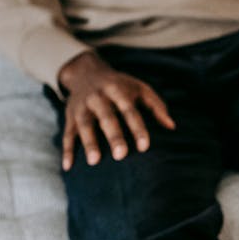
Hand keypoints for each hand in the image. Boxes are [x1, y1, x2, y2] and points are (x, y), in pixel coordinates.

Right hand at [56, 51, 174, 170]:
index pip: (129, 110)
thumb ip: (156, 106)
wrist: (86, 72)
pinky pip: (67, 134)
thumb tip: (171, 126)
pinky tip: (68, 166)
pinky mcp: (70, 116)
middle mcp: (98, 97)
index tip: (144, 147)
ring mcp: (82, 107)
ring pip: (84, 125)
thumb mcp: (140, 89)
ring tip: (94, 162)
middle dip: (113, 136)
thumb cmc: (121, 86)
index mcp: (117, 90)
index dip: (137, 128)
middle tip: (121, 155)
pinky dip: (67, 150)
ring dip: (89, 143)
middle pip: (106, 117)